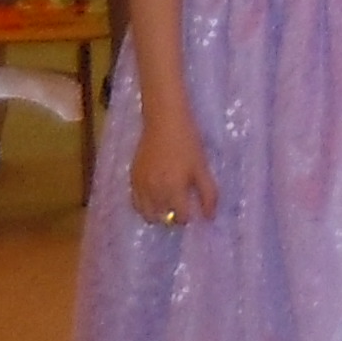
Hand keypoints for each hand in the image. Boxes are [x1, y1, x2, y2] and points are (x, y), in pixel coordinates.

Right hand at [130, 112, 217, 227]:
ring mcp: (141, 186)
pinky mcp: (132, 178)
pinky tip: (154, 199)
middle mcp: (155, 191)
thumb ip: (208, 194)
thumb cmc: (187, 142)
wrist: (164, 120)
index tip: (193, 210)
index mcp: (174, 189)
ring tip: (167, 206)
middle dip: (174, 218)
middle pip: (163, 219)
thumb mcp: (202, 167)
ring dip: (158, 215)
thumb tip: (209, 217)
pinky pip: (135, 202)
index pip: (182, 218)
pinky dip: (144, 207)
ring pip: (147, 215)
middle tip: (180, 208)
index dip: (189, 217)